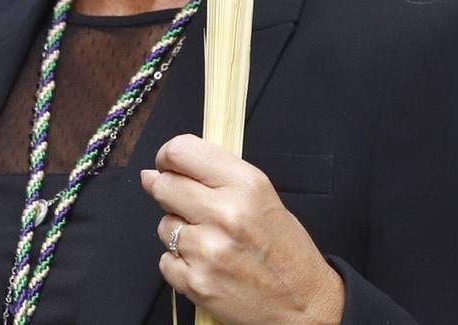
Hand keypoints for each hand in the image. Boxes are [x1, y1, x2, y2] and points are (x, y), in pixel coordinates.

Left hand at [143, 134, 344, 324]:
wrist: (306, 305)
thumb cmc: (284, 250)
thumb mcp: (260, 196)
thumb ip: (210, 176)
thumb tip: (151, 174)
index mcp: (245, 185)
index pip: (180, 152)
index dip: (167, 158)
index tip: (167, 167)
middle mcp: (226, 214)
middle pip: (163, 186)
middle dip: (170, 195)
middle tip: (192, 209)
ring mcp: (209, 251)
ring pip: (164, 226)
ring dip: (179, 233)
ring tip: (212, 243)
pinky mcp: (197, 283)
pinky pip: (165, 261)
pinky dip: (180, 264)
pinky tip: (208, 266)